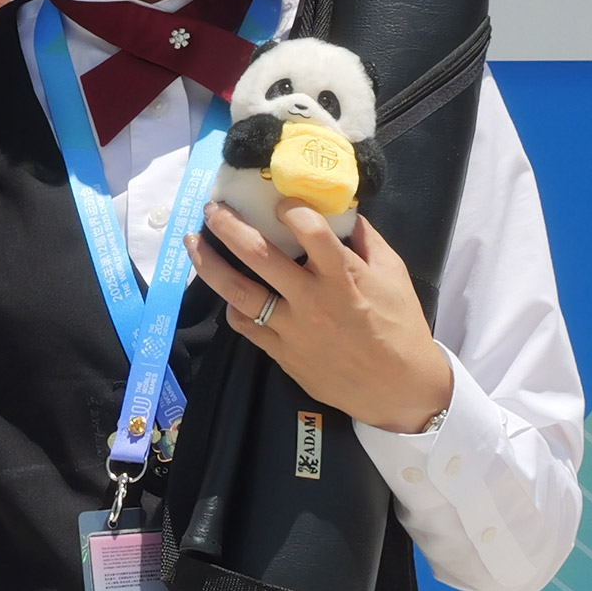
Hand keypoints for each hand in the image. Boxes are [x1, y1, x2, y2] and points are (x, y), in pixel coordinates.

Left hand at [190, 200, 454, 433]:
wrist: (398, 388)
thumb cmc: (399, 326)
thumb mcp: (394, 275)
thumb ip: (366, 240)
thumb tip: (342, 208)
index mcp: (344, 277)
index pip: (312, 233)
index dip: (292, 210)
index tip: (280, 201)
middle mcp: (312, 300)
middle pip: (259, 255)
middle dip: (229, 226)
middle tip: (212, 209)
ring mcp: (292, 328)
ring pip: (239, 292)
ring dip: (209, 264)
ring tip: (192, 243)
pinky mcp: (281, 353)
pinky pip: (245, 325)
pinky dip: (232, 306)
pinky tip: (225, 292)